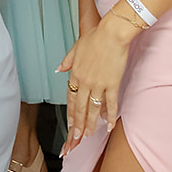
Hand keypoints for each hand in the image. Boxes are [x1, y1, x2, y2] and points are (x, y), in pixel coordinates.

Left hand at [58, 10, 139, 151]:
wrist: (111, 33)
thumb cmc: (95, 37)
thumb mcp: (76, 47)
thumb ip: (67, 61)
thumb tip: (58, 69)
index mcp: (76, 73)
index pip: (70, 97)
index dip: (70, 113)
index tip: (70, 124)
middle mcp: (85, 81)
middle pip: (80, 107)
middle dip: (78, 124)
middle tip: (76, 138)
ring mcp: (99, 84)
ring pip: (93, 109)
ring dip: (91, 124)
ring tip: (89, 136)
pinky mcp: (112, 84)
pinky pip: (110, 104)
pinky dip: (110, 116)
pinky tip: (109, 126)